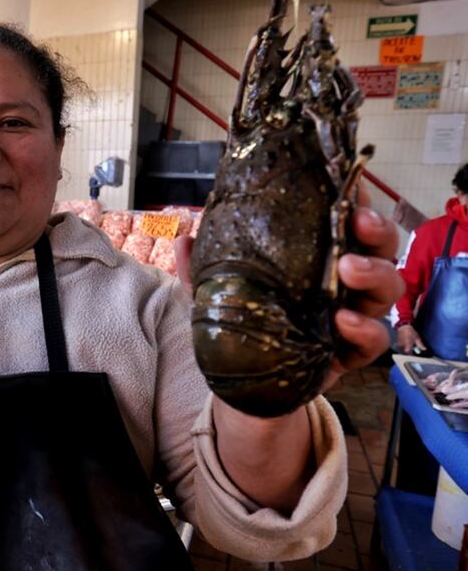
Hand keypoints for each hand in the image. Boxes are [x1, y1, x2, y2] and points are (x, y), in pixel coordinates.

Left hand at [175, 205, 402, 389]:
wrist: (247, 383)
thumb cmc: (243, 323)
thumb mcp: (217, 293)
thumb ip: (199, 268)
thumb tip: (183, 238)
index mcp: (318, 255)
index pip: (347, 218)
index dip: (356, 199)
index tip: (348, 188)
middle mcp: (343, 280)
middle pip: (380, 246)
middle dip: (376, 229)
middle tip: (356, 221)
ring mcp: (353, 314)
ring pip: (387, 288)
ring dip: (375, 273)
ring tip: (348, 268)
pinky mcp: (352, 352)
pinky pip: (375, 339)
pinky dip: (365, 328)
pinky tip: (343, 320)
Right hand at [396, 324, 425, 353]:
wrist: (403, 327)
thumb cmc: (411, 333)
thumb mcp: (417, 338)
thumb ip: (420, 345)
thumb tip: (424, 349)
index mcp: (408, 346)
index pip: (409, 354)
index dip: (412, 356)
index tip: (415, 357)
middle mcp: (402, 347)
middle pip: (406, 353)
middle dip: (409, 354)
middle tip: (413, 352)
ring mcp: (399, 345)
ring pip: (403, 351)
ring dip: (406, 351)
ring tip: (410, 349)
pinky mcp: (397, 344)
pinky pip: (401, 348)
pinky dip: (403, 349)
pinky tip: (406, 346)